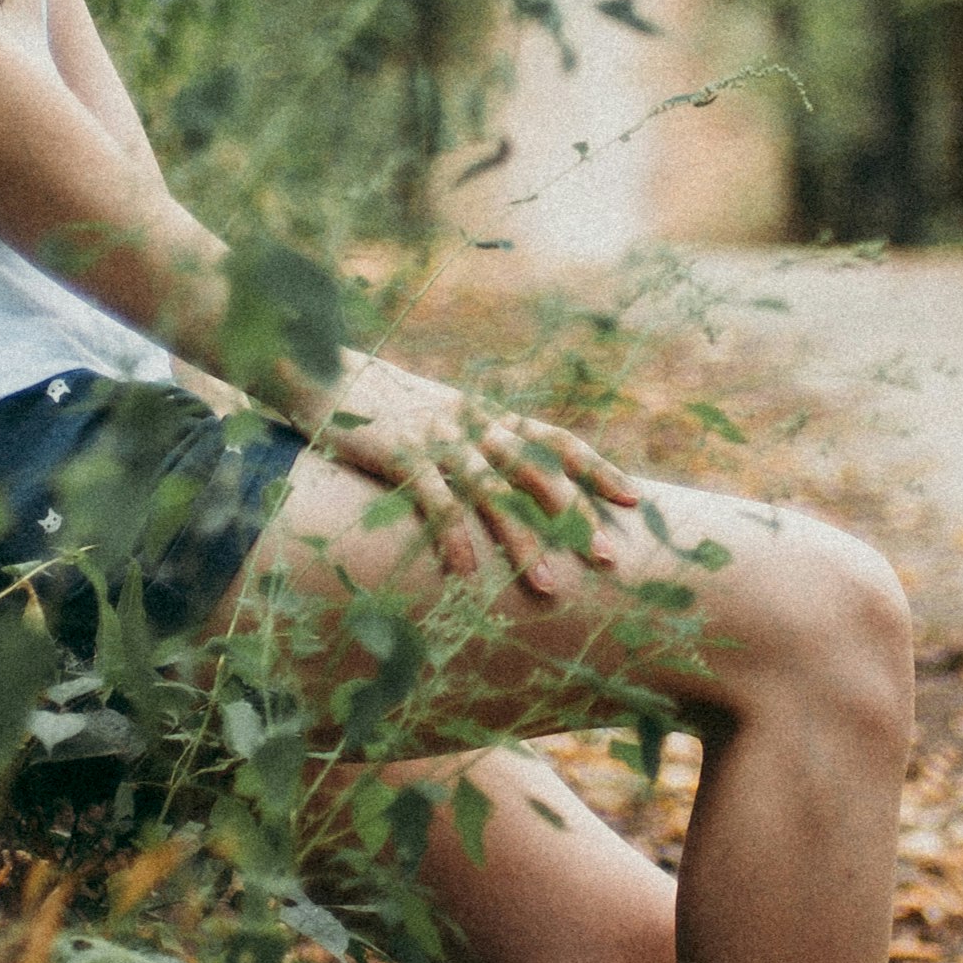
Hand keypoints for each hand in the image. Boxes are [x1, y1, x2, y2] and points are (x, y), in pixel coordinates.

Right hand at [324, 352, 645, 591]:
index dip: (598, 468)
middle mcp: (474, 425)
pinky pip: (436, 502)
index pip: (558, 440)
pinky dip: (455, 539)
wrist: (327, 377)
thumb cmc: (391, 411)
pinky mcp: (401, 455)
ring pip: (493, 492)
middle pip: (538, 470)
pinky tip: (471, 576)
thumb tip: (520, 485)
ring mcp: (439, 439)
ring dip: (523, 542)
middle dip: (576, 516)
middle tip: (608, 559)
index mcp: (490, 416)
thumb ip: (481, 445)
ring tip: (549, 585)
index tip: (634, 500)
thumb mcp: (446, 420)